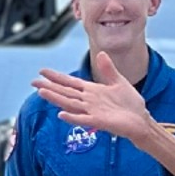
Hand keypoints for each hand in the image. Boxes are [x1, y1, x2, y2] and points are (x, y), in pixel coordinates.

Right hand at [34, 52, 154, 140]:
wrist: (141, 120)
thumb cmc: (130, 103)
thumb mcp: (119, 81)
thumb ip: (108, 69)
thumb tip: (101, 53)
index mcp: (92, 91)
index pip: (70, 83)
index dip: (56, 77)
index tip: (42, 71)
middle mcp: (89, 101)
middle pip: (65, 92)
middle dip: (49, 87)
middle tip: (33, 82)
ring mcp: (92, 112)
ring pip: (70, 104)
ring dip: (56, 98)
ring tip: (42, 92)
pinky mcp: (99, 122)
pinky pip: (83, 119)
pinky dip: (72, 117)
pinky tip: (61, 114)